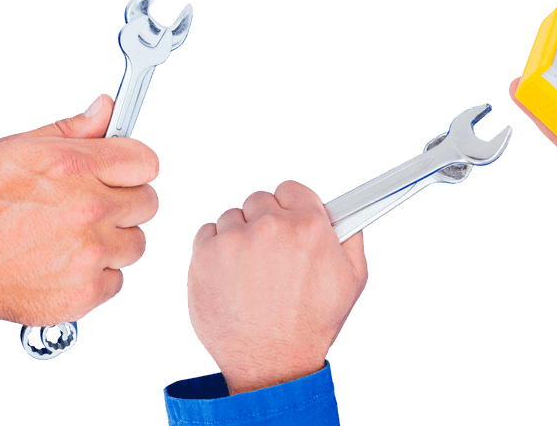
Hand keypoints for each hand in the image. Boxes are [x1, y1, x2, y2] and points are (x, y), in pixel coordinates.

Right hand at [0, 93, 159, 327]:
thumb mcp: (18, 147)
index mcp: (77, 168)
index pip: (146, 162)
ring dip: (115, 241)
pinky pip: (117, 281)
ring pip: (136, 244)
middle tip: (96, 205)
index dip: (133, 165)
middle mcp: (90, 210)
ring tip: (80, 237)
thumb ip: (73, 128)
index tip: (123, 171)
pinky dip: (99, 276)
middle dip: (125, 201)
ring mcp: (89, 255)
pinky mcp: (84, 294)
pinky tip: (71, 264)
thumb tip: (105, 110)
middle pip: (148, 203)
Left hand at [186, 180, 368, 394]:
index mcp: (307, 225)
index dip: (290, 206)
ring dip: (238, 237)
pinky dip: (214, 250)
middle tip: (269, 254)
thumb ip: (351, 242)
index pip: (291, 189)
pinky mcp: (205, 255)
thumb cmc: (310, 327)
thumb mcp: (350, 283)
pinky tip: (228, 275)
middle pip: (259, 201)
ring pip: (232, 217)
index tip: (287, 220)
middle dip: (264, 222)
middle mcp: (269, 226)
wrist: (270, 366)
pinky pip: (207, 233)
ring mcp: (234, 239)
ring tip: (248, 272)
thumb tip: (347, 221)